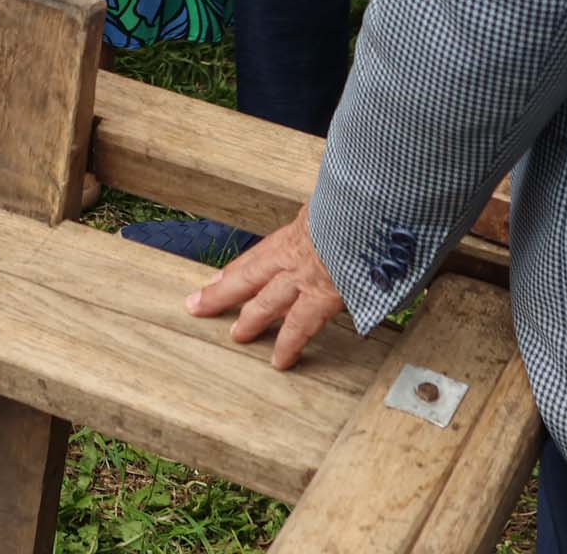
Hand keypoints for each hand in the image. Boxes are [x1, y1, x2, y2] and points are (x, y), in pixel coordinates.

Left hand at [187, 211, 348, 369]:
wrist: (368, 215)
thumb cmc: (357, 206)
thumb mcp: (335, 205)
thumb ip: (329, 217)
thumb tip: (334, 215)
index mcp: (296, 231)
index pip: (258, 254)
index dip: (236, 268)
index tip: (218, 278)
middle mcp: (292, 255)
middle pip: (247, 276)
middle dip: (222, 293)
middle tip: (198, 305)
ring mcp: (303, 277)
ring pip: (266, 303)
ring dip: (250, 320)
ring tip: (238, 336)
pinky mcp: (321, 298)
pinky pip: (299, 327)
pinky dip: (289, 345)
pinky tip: (280, 361)